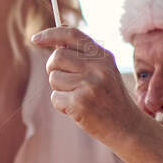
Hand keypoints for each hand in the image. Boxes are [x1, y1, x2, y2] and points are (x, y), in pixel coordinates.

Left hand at [32, 26, 148, 146]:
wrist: (127, 127)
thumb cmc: (111, 99)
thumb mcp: (105, 70)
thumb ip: (85, 55)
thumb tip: (58, 36)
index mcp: (103, 56)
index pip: (72, 35)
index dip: (51, 34)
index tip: (35, 38)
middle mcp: (98, 67)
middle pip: (57, 57)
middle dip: (53, 69)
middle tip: (65, 81)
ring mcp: (89, 85)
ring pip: (54, 78)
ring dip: (59, 89)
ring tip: (77, 97)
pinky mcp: (80, 102)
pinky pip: (55, 97)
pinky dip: (61, 105)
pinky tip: (77, 109)